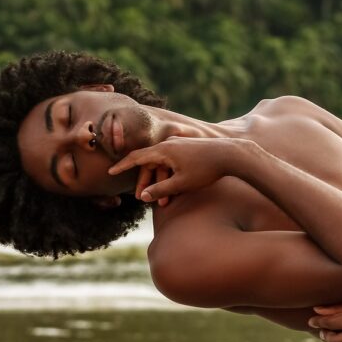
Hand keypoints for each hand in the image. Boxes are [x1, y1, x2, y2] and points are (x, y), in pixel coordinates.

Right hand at [108, 136, 243, 201]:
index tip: (110, 171)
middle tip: (137, 196)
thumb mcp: (182, 184)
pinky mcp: (188, 148)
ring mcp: (179, 144)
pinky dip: (168, 173)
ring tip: (158, 198)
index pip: (137, 158)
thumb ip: (160, 190)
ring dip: (157, 179)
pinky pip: (171, 160)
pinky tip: (170, 184)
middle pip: (148, 161)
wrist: (231, 154)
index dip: (122, 166)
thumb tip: (142, 197)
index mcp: (164, 150)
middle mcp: (169, 144)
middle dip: (142, 180)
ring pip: (160, 162)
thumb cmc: (206, 170)